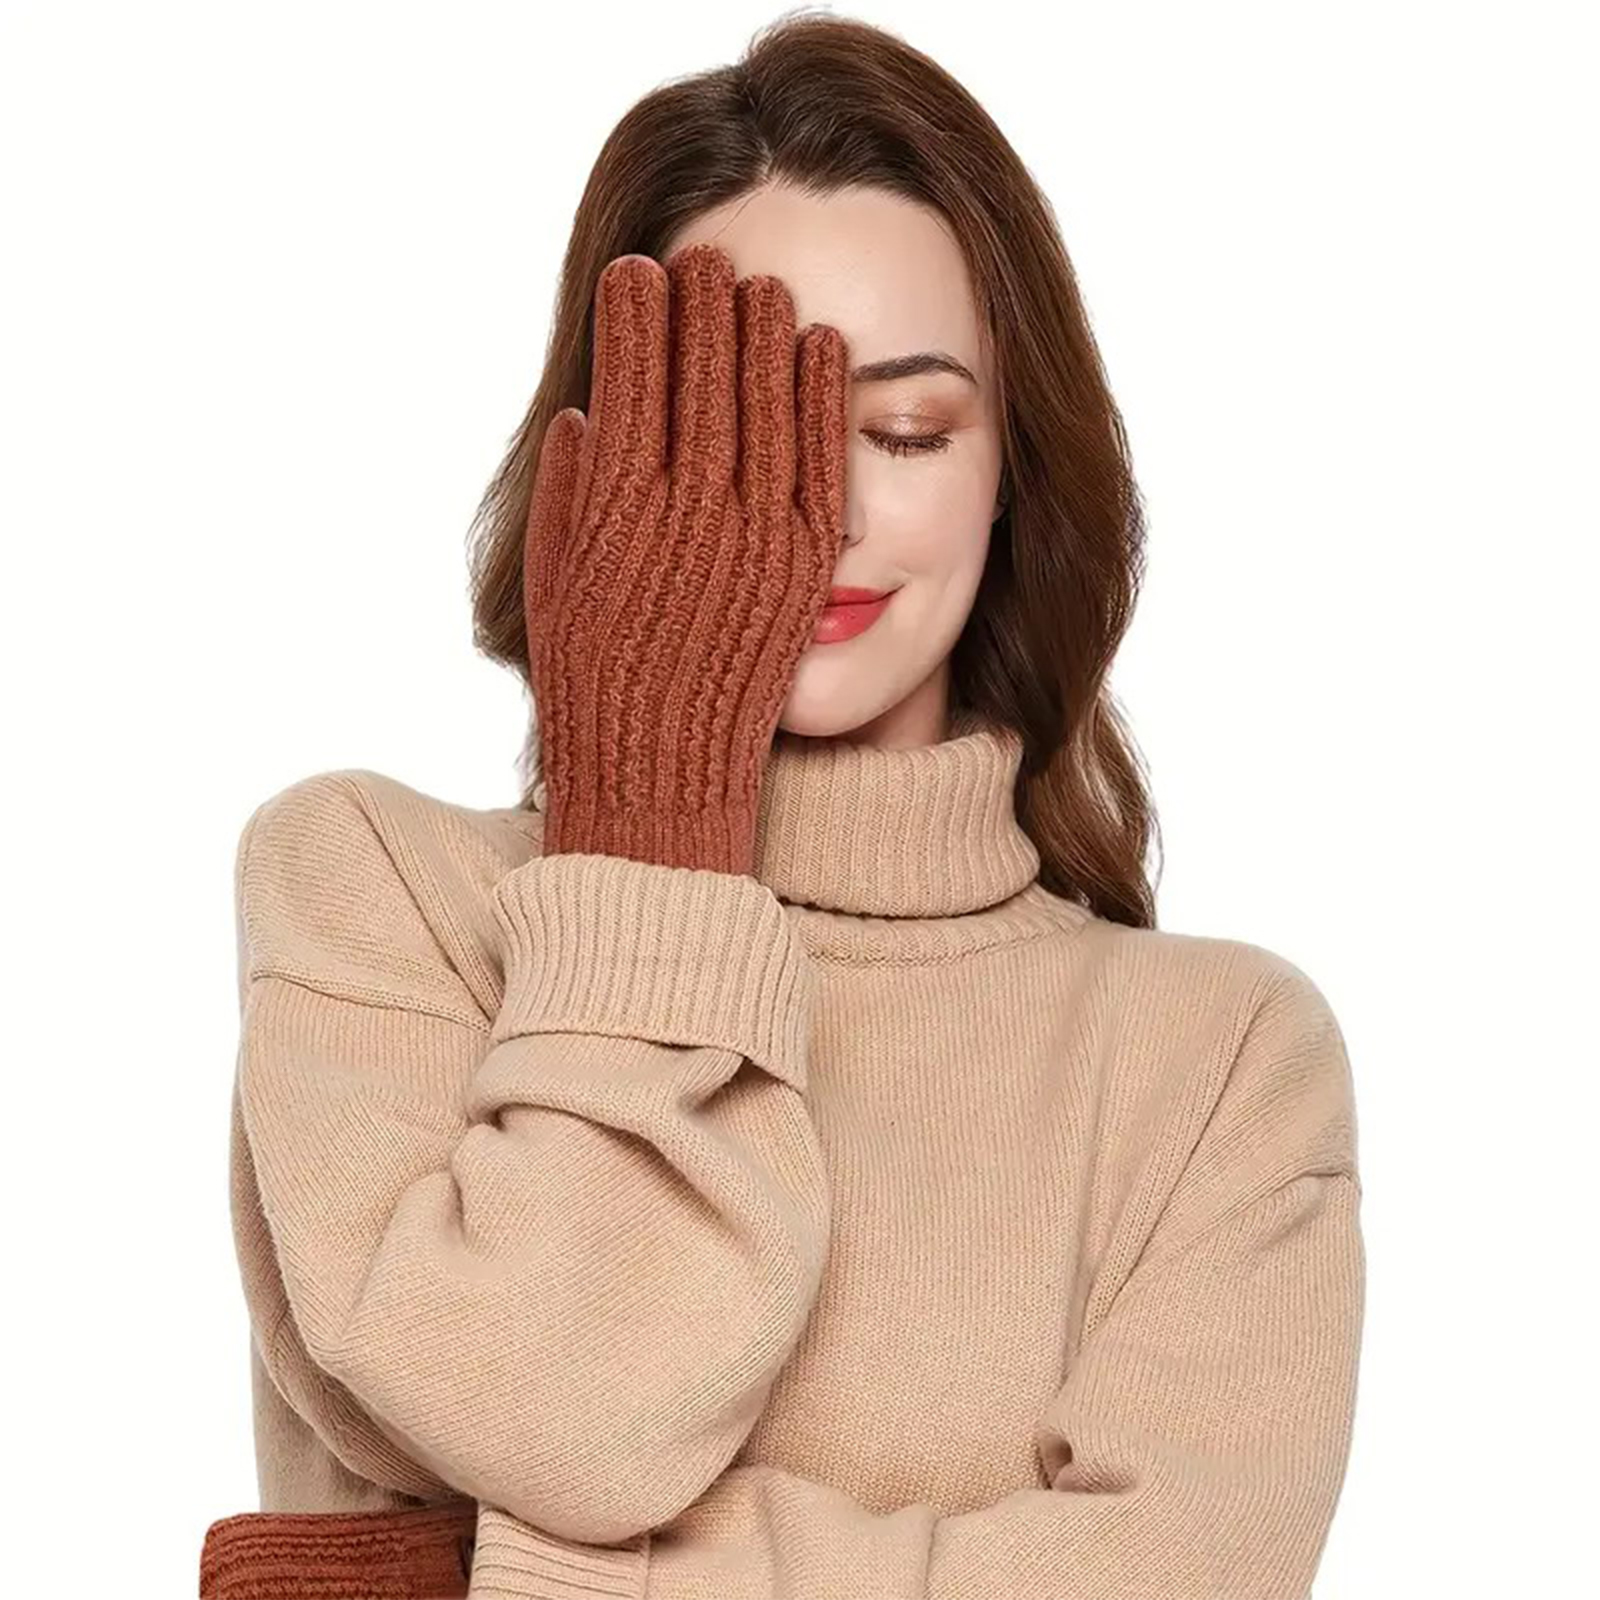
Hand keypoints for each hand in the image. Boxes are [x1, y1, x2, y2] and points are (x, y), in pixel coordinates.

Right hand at [523, 240, 849, 874]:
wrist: (664, 777)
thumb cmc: (594, 688)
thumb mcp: (554, 589)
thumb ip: (565, 497)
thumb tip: (583, 415)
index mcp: (615, 508)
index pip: (630, 380)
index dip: (636, 317)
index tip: (639, 268)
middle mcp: (686, 511)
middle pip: (702, 377)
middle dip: (702, 307)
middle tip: (705, 256)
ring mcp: (753, 535)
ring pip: (766, 405)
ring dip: (764, 334)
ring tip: (760, 285)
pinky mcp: (803, 565)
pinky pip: (821, 460)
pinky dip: (821, 398)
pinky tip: (821, 347)